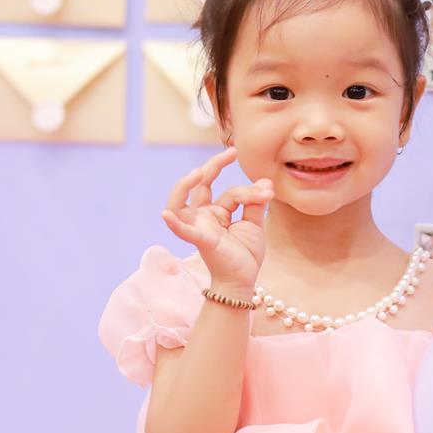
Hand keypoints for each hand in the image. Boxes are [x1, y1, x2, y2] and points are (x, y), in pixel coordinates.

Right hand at [161, 146, 273, 290]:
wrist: (243, 281)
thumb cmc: (245, 255)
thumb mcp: (254, 224)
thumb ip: (256, 203)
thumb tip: (266, 182)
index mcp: (216, 212)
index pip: (230, 192)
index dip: (249, 189)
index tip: (266, 189)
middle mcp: (203, 216)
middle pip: (200, 186)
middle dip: (214, 166)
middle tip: (231, 152)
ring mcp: (199, 227)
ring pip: (180, 203)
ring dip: (184, 186)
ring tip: (198, 172)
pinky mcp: (201, 240)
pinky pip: (183, 231)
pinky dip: (174, 223)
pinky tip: (165, 215)